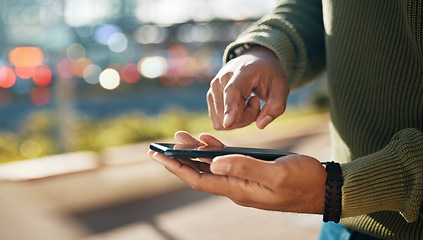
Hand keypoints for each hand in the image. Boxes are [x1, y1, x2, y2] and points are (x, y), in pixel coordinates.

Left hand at [148, 131, 326, 213]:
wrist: (323, 188)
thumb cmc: (304, 181)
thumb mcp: (276, 173)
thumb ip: (245, 167)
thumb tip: (214, 163)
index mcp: (239, 189)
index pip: (199, 179)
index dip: (177, 168)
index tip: (159, 157)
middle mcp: (237, 187)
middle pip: (201, 173)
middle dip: (181, 158)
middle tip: (163, 144)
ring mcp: (244, 182)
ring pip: (212, 167)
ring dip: (196, 153)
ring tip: (182, 137)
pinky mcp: (252, 174)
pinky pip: (227, 164)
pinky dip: (216, 152)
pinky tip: (209, 142)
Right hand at [207, 46, 288, 129]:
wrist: (253, 61)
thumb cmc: (268, 74)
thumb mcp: (282, 87)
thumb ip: (276, 106)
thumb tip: (261, 125)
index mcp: (242, 72)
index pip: (232, 92)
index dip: (230, 109)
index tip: (228, 123)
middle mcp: (221, 80)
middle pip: (231, 114)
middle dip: (248, 116)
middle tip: (256, 101)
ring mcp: (212, 89)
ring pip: (223, 121)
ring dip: (240, 119)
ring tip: (248, 101)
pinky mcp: (210, 99)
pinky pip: (219, 122)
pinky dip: (232, 119)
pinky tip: (239, 106)